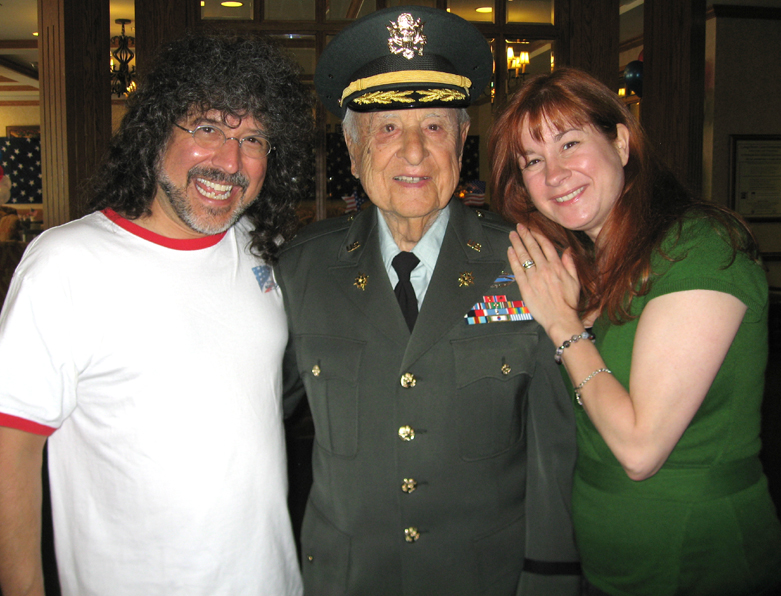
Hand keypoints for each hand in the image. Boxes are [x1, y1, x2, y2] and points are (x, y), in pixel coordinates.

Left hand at [507, 224, 582, 341]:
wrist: (561, 319)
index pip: (545, 245)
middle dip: (525, 235)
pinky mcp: (525, 287)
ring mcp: (534, 278)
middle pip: (532, 248)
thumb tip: (567, 250)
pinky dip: (512, 259)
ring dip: (517, 243)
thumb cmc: (569, 302)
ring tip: (512, 234)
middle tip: (519, 226)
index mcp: (557, 266)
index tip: (532, 228)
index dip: (537, 235)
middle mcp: (544, 269)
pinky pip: (517, 270)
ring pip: (523, 256)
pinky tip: (509, 250)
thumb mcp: (575, 281)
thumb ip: (570, 264)